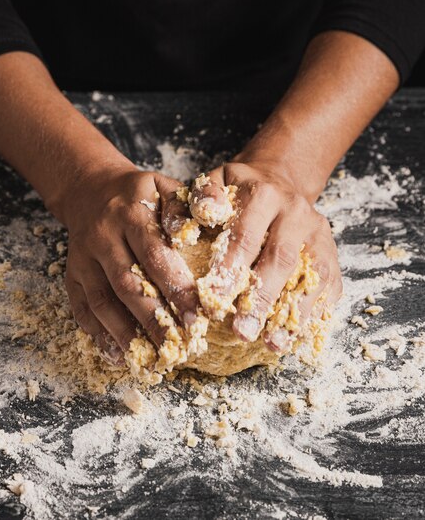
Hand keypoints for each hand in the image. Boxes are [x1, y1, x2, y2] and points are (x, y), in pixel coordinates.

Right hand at [63, 165, 199, 363]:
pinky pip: (81, 309)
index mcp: (130, 212)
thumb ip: (184, 207)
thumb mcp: (164, 186)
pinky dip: (98, 335)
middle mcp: (102, 236)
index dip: (175, 287)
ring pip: (101, 302)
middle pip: (127, 284)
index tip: (198, 316)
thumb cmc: (139, 193)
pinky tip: (118, 355)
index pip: (154, 254)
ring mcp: (82, 258)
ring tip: (154, 358)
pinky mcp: (70, 275)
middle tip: (180, 345)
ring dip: (126, 334)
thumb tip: (203, 231)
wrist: (89, 190)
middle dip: (154, 319)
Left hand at [193, 161, 341, 350]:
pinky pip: (330, 289)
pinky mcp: (333, 256)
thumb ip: (202, 197)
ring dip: (292, 314)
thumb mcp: (216, 182)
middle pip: (282, 259)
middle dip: (261, 299)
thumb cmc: (239, 192)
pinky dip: (314, 315)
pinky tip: (294, 337)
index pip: (246, 234)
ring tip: (272, 343)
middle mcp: (297, 213)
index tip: (212, 298)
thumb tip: (193, 220)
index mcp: (265, 194)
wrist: (281, 183)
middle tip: (241, 331)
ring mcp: (320, 236)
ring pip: (312, 277)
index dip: (229, 268)